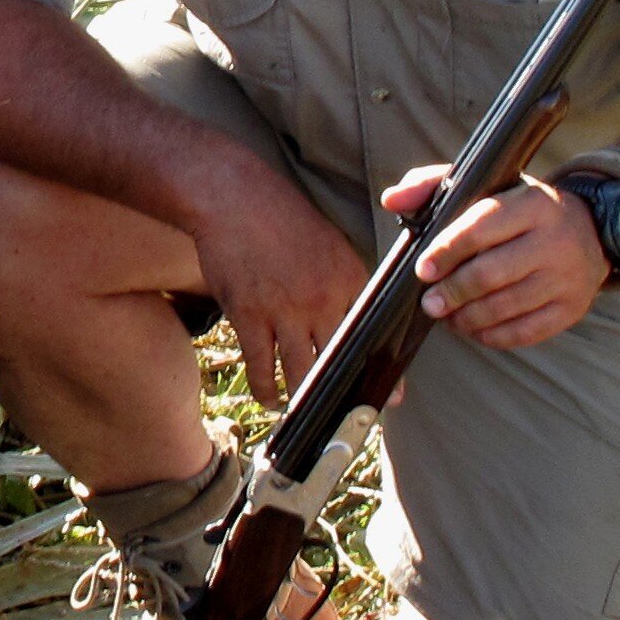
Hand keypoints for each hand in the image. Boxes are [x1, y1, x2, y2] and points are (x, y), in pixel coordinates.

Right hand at [191, 164, 370, 407]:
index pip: (371, 339)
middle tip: (344, 420)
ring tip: (304, 412)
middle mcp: (324, 299)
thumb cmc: (282, 219)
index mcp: (351, 280)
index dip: (377, 374)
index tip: (385, 401)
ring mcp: (286, 310)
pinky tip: (271, 399)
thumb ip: (346, 285)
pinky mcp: (250, 315)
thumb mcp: (331, 246)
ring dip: (304, 399)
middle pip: (340, 363)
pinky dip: (267, 389)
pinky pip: (262, 367)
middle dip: (344, 396)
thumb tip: (355, 323)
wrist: (234, 198)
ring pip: (303, 374)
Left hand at [385, 167, 606, 350]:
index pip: (480, 228)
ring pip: (507, 307)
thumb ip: (432, 185)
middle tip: (429, 303)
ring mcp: (568, 278)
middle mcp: (555, 241)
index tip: (422, 270)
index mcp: (532, 204)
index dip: (446, 252)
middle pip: (491, 274)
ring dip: (467, 317)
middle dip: (452, 292)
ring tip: (447, 316)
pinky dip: (493, 335)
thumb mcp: (484, 184)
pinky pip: (527, 332)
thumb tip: (391, 200)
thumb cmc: (518, 207)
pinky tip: (473, 328)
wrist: (590, 228)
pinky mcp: (573, 308)